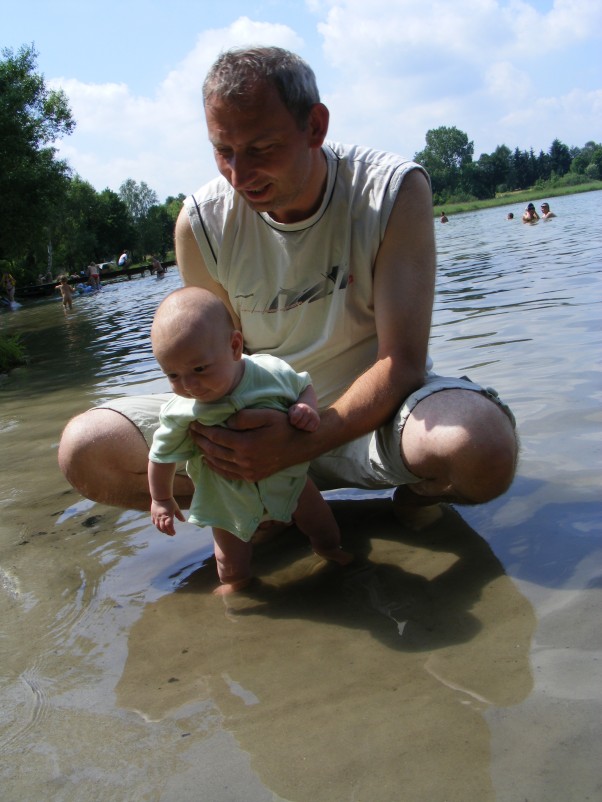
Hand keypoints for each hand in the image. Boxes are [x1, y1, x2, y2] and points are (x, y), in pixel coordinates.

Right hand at [151, 498, 184, 535]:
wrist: (160, 496)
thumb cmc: (169, 502)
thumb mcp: (176, 508)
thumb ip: (179, 515)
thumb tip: (184, 521)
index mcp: (168, 516)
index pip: (169, 526)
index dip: (171, 531)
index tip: (174, 533)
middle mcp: (161, 517)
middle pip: (163, 528)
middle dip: (167, 532)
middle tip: (171, 534)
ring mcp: (156, 517)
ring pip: (158, 526)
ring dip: (162, 531)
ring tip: (166, 532)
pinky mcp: (153, 515)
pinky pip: (154, 522)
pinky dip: (157, 526)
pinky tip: (160, 527)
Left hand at [188, 408, 306, 481]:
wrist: (300, 445)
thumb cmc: (283, 426)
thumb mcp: (266, 414)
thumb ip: (244, 417)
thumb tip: (226, 422)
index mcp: (245, 444)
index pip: (216, 436)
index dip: (202, 429)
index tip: (193, 422)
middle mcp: (244, 461)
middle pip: (213, 450)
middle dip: (200, 440)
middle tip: (191, 431)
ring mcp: (247, 471)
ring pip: (218, 463)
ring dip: (204, 452)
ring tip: (197, 442)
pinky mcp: (251, 477)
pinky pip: (227, 474)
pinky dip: (215, 467)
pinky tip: (209, 460)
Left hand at [288, 401, 319, 431]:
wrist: (308, 409)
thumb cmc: (296, 411)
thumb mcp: (291, 410)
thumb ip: (290, 415)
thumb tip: (292, 422)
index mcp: (302, 408)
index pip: (295, 418)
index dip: (292, 421)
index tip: (293, 420)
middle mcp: (309, 412)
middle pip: (300, 425)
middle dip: (297, 425)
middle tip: (298, 422)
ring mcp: (315, 416)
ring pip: (307, 428)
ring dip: (303, 428)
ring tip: (302, 424)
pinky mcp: (318, 422)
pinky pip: (312, 429)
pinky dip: (308, 429)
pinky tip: (306, 425)